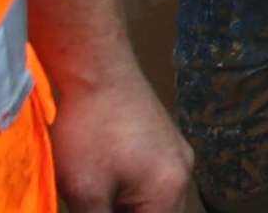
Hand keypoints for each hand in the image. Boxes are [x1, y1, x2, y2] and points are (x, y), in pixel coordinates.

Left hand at [46, 51, 192, 212]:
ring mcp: (175, 152)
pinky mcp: (161, 139)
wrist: (95, 69)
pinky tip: (103, 187)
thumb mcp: (85, 193)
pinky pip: (153, 180)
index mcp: (169, 190)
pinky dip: (131, 193)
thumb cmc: (90, 128)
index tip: (100, 210)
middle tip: (96, 206)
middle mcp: (182, 172)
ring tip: (97, 199)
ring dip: (129, 209)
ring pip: (156, 202)